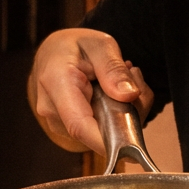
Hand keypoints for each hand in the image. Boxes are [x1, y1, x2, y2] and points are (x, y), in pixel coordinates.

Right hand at [27, 29, 154, 153]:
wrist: (53, 53)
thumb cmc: (75, 47)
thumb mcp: (99, 44)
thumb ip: (113, 68)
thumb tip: (129, 95)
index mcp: (57, 83)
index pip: (80, 124)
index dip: (109, 140)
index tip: (135, 143)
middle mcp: (53, 110)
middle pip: (99, 130)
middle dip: (129, 111)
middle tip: (135, 78)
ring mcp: (60, 123)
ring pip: (105, 132)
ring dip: (126, 111)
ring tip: (123, 80)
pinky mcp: (70, 130)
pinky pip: (103, 130)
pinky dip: (119, 114)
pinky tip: (115, 93)